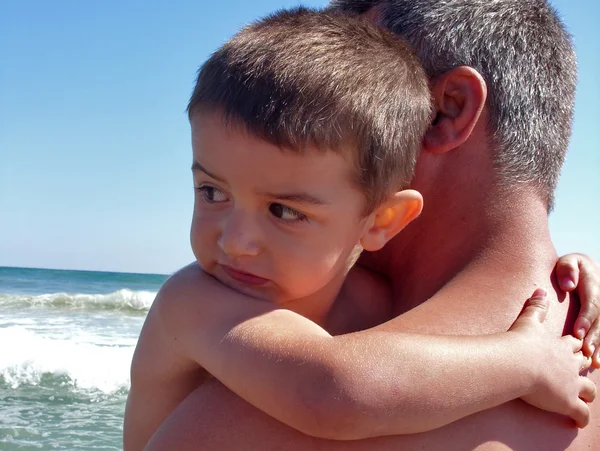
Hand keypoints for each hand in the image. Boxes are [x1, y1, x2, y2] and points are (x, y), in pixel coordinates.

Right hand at [510, 289, 594, 427]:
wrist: (518, 363)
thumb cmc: (519, 343)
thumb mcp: (528, 321)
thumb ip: (535, 307)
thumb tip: (539, 290)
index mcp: (560, 346)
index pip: (573, 344)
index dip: (576, 346)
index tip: (576, 347)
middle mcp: (570, 365)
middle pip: (584, 364)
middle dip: (584, 366)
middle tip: (582, 370)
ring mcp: (571, 384)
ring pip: (589, 390)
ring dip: (587, 393)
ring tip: (584, 398)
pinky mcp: (568, 402)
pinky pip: (582, 414)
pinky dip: (582, 418)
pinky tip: (578, 421)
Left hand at [556, 253, 599, 366]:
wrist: (586, 269)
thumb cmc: (571, 267)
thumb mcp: (568, 261)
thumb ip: (567, 269)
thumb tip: (568, 285)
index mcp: (595, 285)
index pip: (592, 304)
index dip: (586, 320)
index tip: (577, 333)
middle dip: (595, 337)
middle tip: (586, 351)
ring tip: (595, 362)